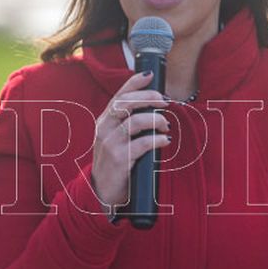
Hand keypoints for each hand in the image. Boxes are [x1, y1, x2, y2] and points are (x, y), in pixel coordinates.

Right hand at [91, 71, 170, 207]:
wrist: (101, 191)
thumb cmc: (115, 162)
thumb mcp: (116, 138)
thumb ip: (129, 123)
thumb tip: (154, 107)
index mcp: (105, 120)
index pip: (119, 95)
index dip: (134, 83)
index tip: (149, 76)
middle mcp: (105, 128)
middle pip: (126, 103)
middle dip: (149, 98)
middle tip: (166, 102)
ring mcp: (110, 144)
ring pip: (136, 121)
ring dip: (156, 120)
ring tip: (166, 126)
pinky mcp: (119, 159)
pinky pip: (142, 143)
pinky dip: (157, 139)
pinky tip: (164, 141)